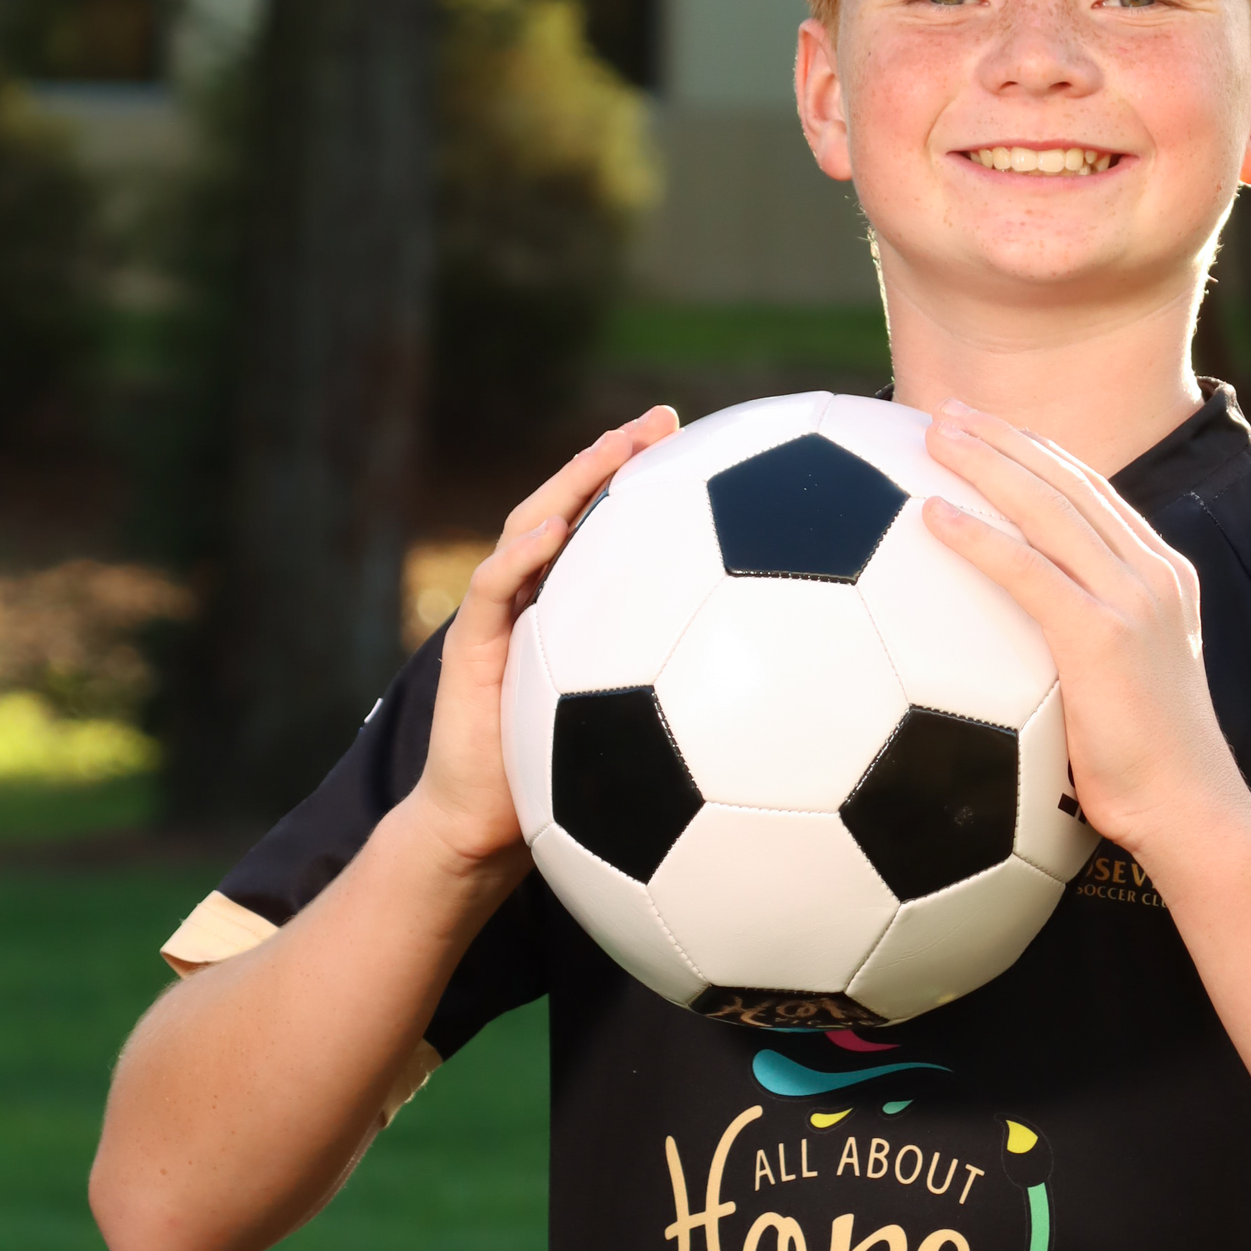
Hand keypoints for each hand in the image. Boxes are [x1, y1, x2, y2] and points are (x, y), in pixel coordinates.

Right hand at [411, 407, 678, 873]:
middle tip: (664, 419)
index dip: (646, 484)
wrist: (485, 831)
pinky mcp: (469, 648)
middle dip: (613, 457)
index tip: (704, 444)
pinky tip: (559, 531)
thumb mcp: (643, 743)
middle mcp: (536, 602)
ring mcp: (499, 618)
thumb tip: (781, 689)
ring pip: (529, 528)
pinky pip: (493, 590)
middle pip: (570, 507)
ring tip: (613, 449)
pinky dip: (522, 556)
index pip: (608, 529)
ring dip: (569, 482)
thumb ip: (686, 705)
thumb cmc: (567, 794)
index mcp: (574, 613)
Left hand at [921, 400, 1241, 860]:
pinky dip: (978, 536)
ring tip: (932, 433)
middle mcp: (1152, 574)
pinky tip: (932, 514)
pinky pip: (1026, 570)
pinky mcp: (1102, 636)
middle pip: (1068, 481)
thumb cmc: (1148, 771)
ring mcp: (1132, 600)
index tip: (987, 429)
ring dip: (986, 462)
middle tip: (947, 410)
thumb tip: (1019, 651)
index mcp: (1162, 577)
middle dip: (1005, 437)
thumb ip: (1086, 648)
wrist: (1191, 812)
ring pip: (1048, 506)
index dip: (1036, 453)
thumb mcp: (1125, 688)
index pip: (1093, 494)